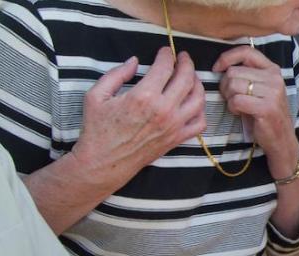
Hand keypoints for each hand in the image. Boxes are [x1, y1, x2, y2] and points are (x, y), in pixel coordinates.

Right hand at [75, 47, 205, 172]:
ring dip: (197, 83)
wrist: (103, 162)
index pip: (165, 67)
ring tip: (190, 76)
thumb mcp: (96, 95)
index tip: (166, 51)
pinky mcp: (176, 139)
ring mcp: (173, 126)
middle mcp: (163, 110)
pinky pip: (200, 122)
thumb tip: (135, 61)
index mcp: (143, 96)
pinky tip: (192, 102)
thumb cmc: (97, 129)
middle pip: (187, 79)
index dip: (167, 54)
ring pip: (198, 99)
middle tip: (183, 58)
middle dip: (186, 63)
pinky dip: (201, 110)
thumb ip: (117, 74)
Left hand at [215, 45, 298, 173]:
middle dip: (225, 86)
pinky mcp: (266, 107)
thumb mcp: (261, 89)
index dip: (227, 57)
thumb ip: (248, 74)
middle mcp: (274, 78)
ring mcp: (272, 92)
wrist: (281, 139)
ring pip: (233, 85)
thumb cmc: (265, 114)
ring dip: (229, 98)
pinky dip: (233, 108)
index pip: (246, 51)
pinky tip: (240, 113)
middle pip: (234, 71)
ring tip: (238, 106)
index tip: (217, 68)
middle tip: (232, 98)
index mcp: (273, 69)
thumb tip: (221, 67)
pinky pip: (236, 100)